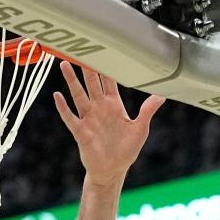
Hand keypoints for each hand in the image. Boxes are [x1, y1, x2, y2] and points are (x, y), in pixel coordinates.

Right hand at [53, 61, 164, 186]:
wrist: (112, 171)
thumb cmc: (126, 151)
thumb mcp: (140, 129)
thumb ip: (147, 111)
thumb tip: (162, 95)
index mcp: (114, 105)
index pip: (108, 80)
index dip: (106, 65)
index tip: (102, 49)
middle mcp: (99, 108)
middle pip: (91, 83)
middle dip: (86, 67)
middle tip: (81, 48)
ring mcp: (88, 119)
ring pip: (78, 95)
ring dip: (71, 81)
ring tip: (64, 65)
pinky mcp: (80, 132)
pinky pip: (70, 117)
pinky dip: (63, 107)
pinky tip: (57, 96)